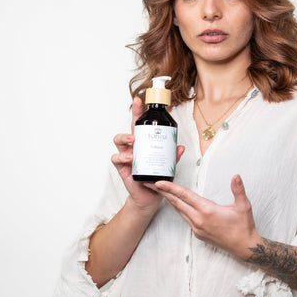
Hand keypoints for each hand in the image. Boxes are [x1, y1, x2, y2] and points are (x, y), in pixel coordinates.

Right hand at [111, 96, 184, 216]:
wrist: (150, 196)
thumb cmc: (157, 177)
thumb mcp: (168, 165)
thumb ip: (173, 156)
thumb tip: (180, 147)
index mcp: (144, 142)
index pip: (140, 124)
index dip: (138, 111)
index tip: (139, 100)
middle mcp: (133, 147)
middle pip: (128, 129)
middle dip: (131, 122)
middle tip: (137, 127)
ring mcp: (126, 156)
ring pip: (118, 141)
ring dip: (124, 139)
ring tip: (133, 143)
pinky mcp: (122, 167)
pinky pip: (116, 159)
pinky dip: (121, 158)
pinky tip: (129, 159)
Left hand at [153, 175, 261, 260]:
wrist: (244, 247)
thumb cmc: (244, 226)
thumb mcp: (244, 206)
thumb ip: (238, 190)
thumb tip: (236, 176)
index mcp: (208, 211)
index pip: (185, 196)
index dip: (171, 188)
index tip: (159, 182)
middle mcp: (199, 220)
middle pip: (177, 203)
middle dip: (163, 192)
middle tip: (151, 183)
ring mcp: (197, 228)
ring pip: (180, 211)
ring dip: (170, 200)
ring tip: (160, 191)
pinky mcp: (198, 234)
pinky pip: (185, 218)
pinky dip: (179, 209)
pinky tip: (177, 204)